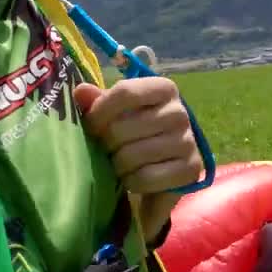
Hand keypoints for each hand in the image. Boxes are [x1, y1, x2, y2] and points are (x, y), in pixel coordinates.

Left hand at [74, 78, 203, 195]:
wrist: (161, 172)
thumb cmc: (133, 135)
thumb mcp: (114, 115)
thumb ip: (97, 102)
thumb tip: (81, 91)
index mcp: (163, 89)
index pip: (125, 92)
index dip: (99, 112)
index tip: (91, 127)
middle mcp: (180, 112)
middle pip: (122, 128)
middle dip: (106, 145)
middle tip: (108, 151)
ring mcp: (188, 142)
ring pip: (132, 155)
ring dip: (117, 166)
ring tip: (120, 165)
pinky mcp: (190, 170)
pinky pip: (146, 177)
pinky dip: (132, 182)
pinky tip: (133, 179)